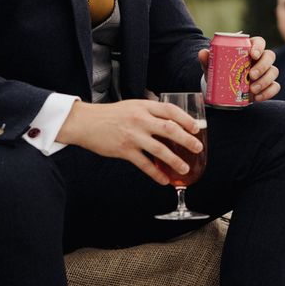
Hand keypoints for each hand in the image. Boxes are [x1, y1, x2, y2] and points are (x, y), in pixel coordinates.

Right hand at [57, 99, 203, 184]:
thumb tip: (171, 119)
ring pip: (159, 149)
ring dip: (175, 160)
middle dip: (186, 139)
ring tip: (185, 168)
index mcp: (144, 106)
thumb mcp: (134, 105)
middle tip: (197, 147)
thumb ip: (151, 111)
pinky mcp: (124, 150)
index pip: (171, 111)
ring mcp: (133, 136)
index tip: (197, 128)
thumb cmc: (112, 114)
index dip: (186, 119)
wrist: (87, 123)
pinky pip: (144, 164)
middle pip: (169, 129)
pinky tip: (164, 180)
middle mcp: (141, 120)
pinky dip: (156, 173)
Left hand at [197, 35, 279, 101]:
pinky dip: (268, 92)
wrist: (224, 89)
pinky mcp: (268, 85)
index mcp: (250, 48)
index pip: (259, 42)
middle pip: (270, 56)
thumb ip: (208, 60)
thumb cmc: (221, 71)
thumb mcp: (213, 66)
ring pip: (274, 71)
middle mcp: (261, 58)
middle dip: (262, 66)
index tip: (253, 55)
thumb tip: (203, 53)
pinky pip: (275, 86)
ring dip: (265, 81)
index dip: (259, 47)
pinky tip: (258, 97)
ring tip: (252, 90)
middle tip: (251, 76)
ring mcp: (266, 72)